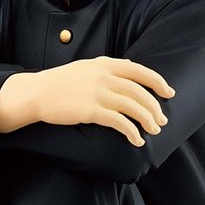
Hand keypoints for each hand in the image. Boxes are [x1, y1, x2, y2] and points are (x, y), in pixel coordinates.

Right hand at [32, 57, 175, 145]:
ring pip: (134, 107)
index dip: (158, 82)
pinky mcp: (90, 111)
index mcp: (104, 65)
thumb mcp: (84, 67)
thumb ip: (107, 67)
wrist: (35, 93)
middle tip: (161, 120)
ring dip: (148, 120)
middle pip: (140, 92)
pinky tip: (136, 140)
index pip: (140, 71)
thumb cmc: (58, 82)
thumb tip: (130, 67)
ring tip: (153, 130)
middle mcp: (103, 77)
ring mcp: (97, 93)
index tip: (169, 93)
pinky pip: (119, 122)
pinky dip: (132, 132)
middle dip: (155, 107)